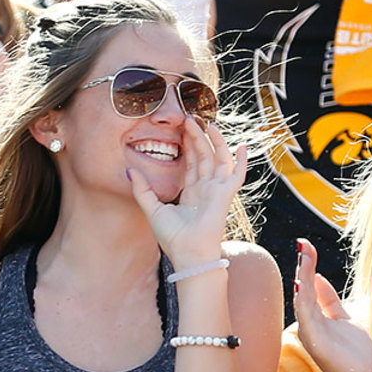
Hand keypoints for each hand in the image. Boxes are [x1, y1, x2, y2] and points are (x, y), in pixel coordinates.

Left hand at [126, 118, 245, 266]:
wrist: (189, 254)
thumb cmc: (173, 239)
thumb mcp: (152, 210)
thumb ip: (142, 190)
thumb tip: (130, 171)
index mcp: (190, 194)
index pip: (190, 163)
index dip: (186, 145)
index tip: (180, 128)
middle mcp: (205, 190)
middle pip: (203, 157)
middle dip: (196, 137)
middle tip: (189, 118)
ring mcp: (216, 191)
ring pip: (217, 159)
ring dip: (213, 141)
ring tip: (204, 122)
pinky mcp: (225, 194)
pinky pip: (237, 174)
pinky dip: (241, 161)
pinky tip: (241, 145)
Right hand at [293, 238, 371, 371]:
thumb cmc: (353, 352)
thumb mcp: (343, 317)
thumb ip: (329, 300)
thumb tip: (317, 276)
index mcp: (316, 317)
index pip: (308, 287)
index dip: (307, 266)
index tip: (305, 246)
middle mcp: (310, 324)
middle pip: (303, 291)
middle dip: (303, 267)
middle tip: (303, 245)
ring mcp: (311, 334)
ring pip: (303, 302)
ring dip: (302, 279)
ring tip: (303, 258)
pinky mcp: (316, 345)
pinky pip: (307, 319)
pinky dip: (303, 302)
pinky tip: (302, 286)